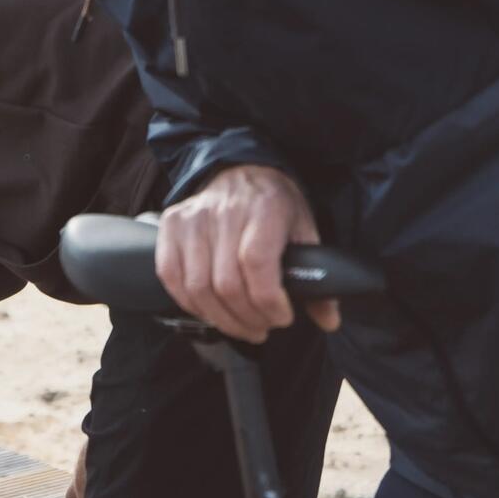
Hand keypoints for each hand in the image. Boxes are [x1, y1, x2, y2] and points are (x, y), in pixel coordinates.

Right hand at [155, 165, 340, 342]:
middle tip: (263, 327)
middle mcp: (224, 212)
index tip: (282, 317)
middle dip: (248, 318)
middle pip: (227, 283)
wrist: (238, 171)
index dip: (268, 300)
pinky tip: (210, 311)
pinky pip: (171, 277)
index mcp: (264, 208)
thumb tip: (328, 319)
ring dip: (221, 319)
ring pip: (198, 287)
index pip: (256, 263)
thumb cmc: (272, 204)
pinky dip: (190, 304)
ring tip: (240, 325)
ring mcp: (192, 219)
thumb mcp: (303, 229)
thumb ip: (316, 275)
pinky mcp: (170, 227)